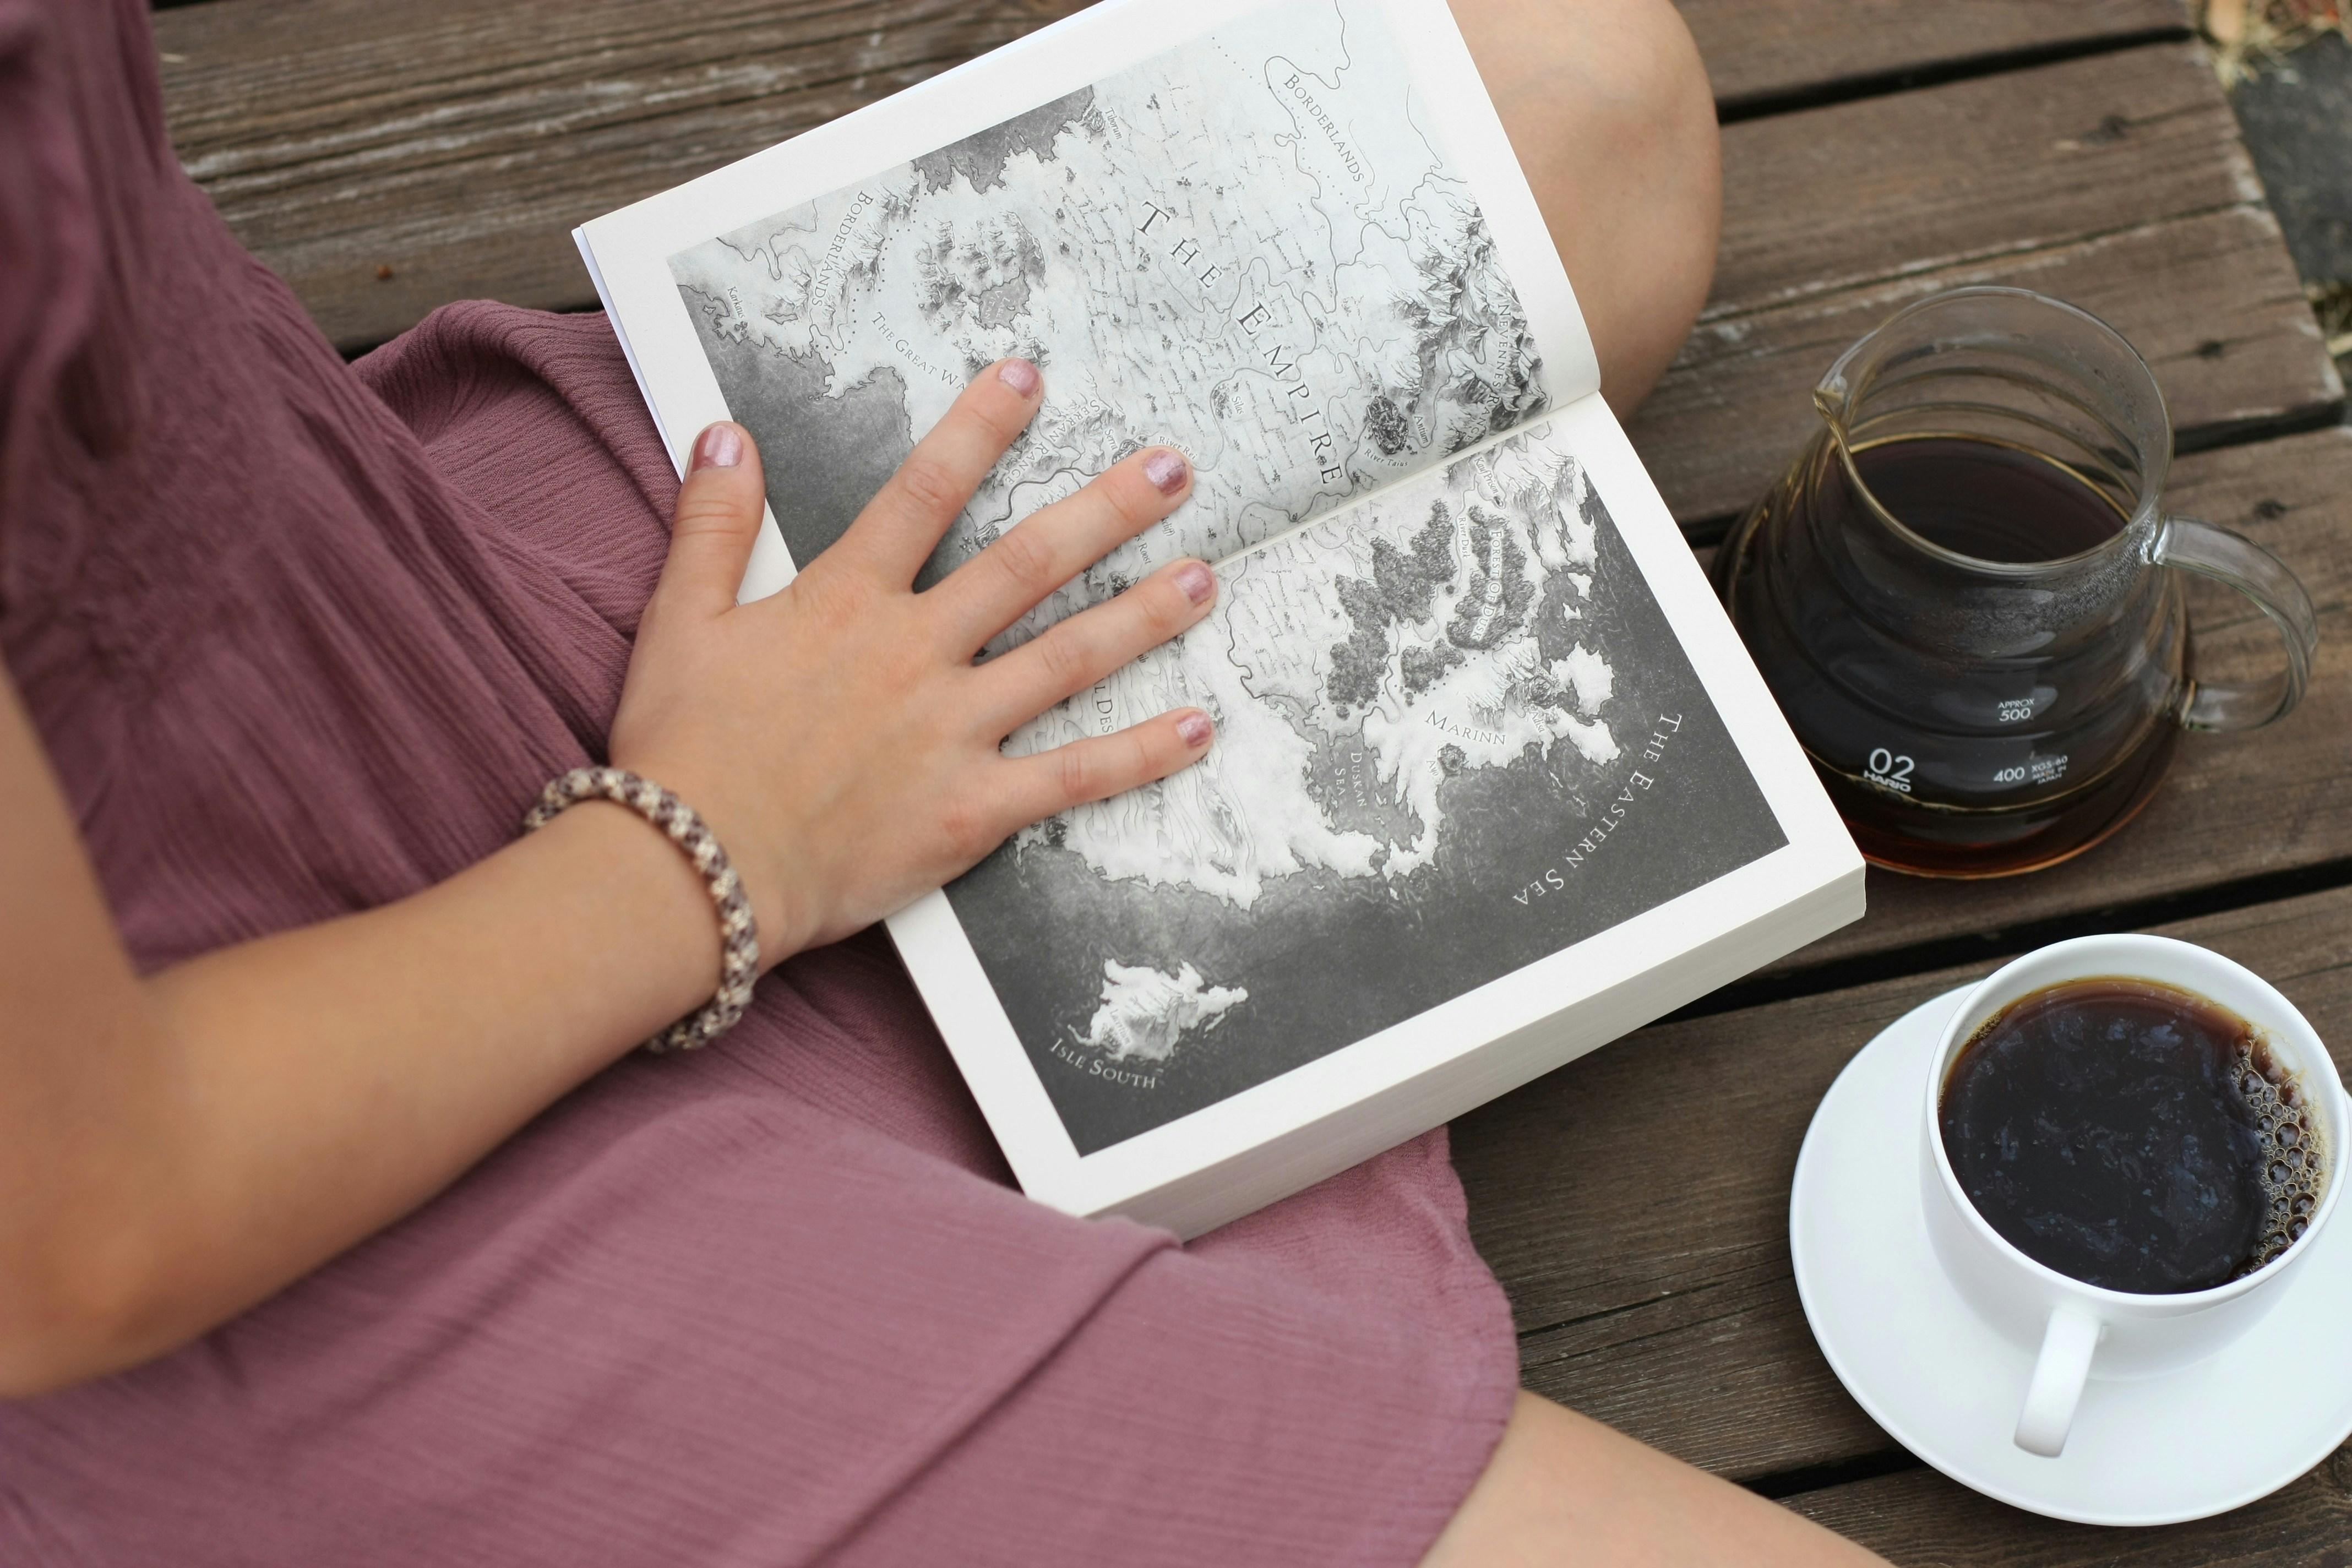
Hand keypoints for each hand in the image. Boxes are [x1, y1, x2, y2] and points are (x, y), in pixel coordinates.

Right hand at [608, 359, 1216, 962]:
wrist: (692, 870)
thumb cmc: (683, 751)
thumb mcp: (680, 622)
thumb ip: (712, 525)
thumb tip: (726, 434)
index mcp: (846, 602)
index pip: (924, 493)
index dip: (977, 429)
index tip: (1029, 377)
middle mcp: (914, 655)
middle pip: (1028, 564)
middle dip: (1108, 510)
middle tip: (1175, 469)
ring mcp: (952, 731)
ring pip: (1069, 658)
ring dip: (1144, 614)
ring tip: (1207, 576)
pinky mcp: (973, 808)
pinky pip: (1075, 776)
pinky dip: (1142, 754)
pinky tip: (1200, 727)